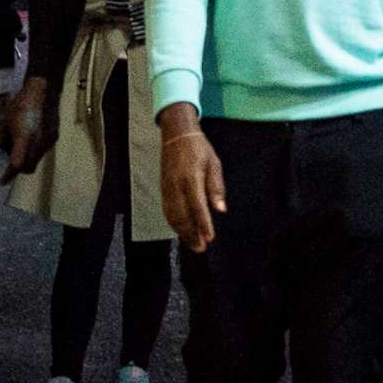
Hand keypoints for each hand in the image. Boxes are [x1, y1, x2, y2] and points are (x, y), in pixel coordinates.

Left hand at [0, 76, 55, 183]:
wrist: (43, 90)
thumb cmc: (20, 102)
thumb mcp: (3, 118)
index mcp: (24, 137)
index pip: (17, 164)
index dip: (9, 175)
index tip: (1, 181)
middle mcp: (38, 142)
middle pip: (28, 167)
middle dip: (18, 168)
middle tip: (10, 160)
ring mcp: (48, 140)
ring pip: (36, 159)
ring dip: (27, 158)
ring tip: (20, 142)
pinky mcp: (54, 136)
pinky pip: (42, 149)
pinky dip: (34, 149)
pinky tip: (30, 135)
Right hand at [158, 103, 225, 249]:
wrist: (176, 135)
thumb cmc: (199, 148)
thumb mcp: (214, 163)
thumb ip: (216, 187)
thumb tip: (220, 210)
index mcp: (191, 177)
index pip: (197, 206)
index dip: (203, 224)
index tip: (210, 238)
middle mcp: (176, 185)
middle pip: (182, 215)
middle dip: (192, 234)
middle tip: (201, 248)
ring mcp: (167, 188)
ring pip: (172, 216)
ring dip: (182, 232)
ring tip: (193, 244)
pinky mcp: (163, 189)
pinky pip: (167, 210)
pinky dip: (174, 224)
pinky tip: (182, 231)